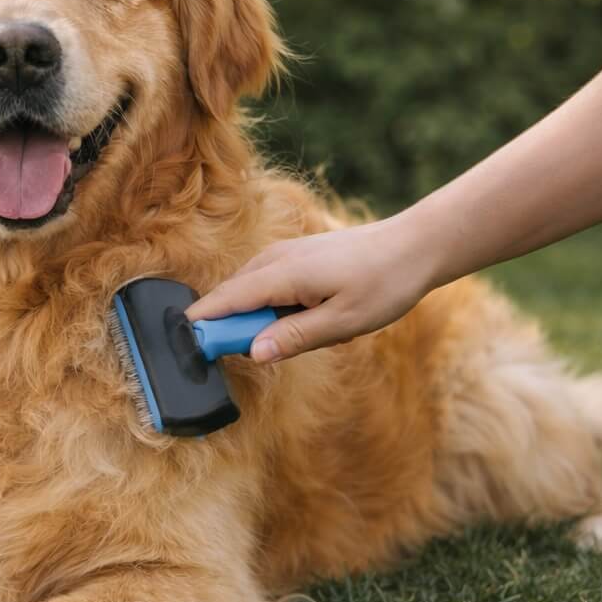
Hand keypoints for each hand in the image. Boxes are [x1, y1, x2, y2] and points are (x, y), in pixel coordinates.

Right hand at [186, 214, 439, 361]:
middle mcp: (274, 259)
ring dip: (253, 318)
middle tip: (241, 356)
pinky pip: (263, 284)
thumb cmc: (384, 283)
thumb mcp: (343, 322)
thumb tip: (253, 352)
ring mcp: (282, 253)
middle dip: (226, 327)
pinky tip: (299, 320)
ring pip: (246, 291)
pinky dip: (267, 306)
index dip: (202, 325)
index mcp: (282, 274)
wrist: (414, 246)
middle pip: (231, 296)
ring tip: (286, 337)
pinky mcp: (293, 255)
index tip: (187, 349)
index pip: (225, 301)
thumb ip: (295, 337)